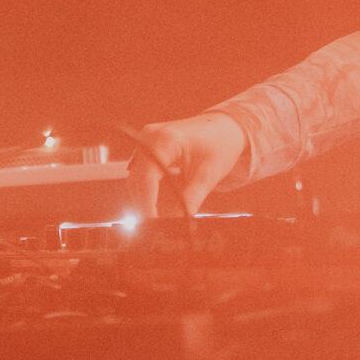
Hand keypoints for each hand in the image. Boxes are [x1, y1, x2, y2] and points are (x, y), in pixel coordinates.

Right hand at [127, 112, 247, 216]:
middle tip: (154, 232)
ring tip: (156, 224)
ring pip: (135, 180)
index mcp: (166, 140)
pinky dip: (146, 193)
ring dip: (143, 202)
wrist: (224, 127)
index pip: (146, 177)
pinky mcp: (146, 149)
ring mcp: (145, 141)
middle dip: (144, 207)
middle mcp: (149, 137)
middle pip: (137, 180)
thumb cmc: (220, 145)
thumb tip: (179, 224)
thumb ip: (192, 198)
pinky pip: (139, 175)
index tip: (152, 226)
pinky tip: (155, 210)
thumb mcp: (209, 174)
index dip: (146, 204)